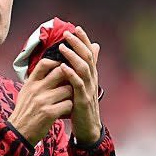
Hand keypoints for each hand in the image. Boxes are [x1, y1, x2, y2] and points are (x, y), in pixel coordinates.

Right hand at [8, 58, 72, 144]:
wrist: (18, 132)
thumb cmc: (24, 112)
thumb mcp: (25, 92)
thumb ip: (36, 80)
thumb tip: (49, 68)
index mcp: (31, 83)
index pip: (44, 63)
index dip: (56, 62)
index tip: (62, 68)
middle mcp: (36, 89)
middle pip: (60, 72)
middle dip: (69, 77)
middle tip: (69, 84)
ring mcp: (43, 101)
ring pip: (68, 89)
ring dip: (71, 94)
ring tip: (67, 100)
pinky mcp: (50, 113)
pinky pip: (68, 104)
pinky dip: (69, 107)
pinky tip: (64, 110)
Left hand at [58, 26, 101, 143]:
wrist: (87, 127)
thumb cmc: (82, 105)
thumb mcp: (84, 85)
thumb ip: (86, 68)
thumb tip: (93, 51)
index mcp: (91, 74)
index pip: (89, 53)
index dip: (84, 40)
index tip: (76, 28)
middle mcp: (92, 79)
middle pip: (87, 57)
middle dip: (78, 44)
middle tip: (67, 33)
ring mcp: (88, 89)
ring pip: (83, 69)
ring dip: (73, 57)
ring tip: (62, 47)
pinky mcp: (82, 100)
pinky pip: (78, 85)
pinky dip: (71, 75)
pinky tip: (63, 68)